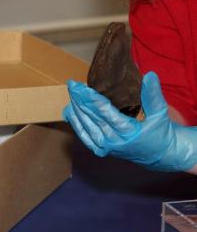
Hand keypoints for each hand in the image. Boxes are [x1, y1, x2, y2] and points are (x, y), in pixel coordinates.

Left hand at [63, 71, 196, 171]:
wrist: (162, 156)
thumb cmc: (161, 133)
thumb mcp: (160, 113)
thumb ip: (153, 95)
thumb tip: (150, 75)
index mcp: (128, 132)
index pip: (104, 112)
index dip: (90, 97)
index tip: (80, 86)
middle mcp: (114, 141)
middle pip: (92, 117)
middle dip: (80, 100)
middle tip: (72, 85)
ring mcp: (106, 147)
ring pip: (86, 126)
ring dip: (76, 110)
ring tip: (71, 95)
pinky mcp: (102, 150)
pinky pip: (85, 137)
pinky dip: (76, 124)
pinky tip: (69, 112)